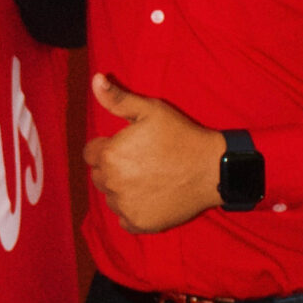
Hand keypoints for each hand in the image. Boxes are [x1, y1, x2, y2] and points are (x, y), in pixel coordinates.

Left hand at [83, 73, 223, 233]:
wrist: (212, 169)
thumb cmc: (180, 136)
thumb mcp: (150, 110)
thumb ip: (117, 98)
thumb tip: (96, 79)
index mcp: (109, 155)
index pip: (90, 153)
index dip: (108, 147)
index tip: (129, 146)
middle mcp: (112, 183)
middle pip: (99, 176)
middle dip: (113, 168)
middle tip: (142, 161)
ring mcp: (125, 206)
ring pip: (111, 197)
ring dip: (122, 189)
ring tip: (149, 178)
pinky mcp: (139, 223)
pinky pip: (124, 218)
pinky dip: (133, 210)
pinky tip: (151, 196)